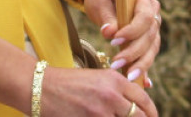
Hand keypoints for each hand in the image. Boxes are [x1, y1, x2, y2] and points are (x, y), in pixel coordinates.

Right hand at [39, 66, 157, 116]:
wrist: (39, 86)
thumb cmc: (67, 83)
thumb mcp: (96, 78)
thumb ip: (118, 89)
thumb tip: (138, 106)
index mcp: (115, 80)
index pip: (144, 100)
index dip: (151, 113)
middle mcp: (111, 95)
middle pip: (139, 116)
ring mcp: (100, 111)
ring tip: (107, 115)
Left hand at [81, 0, 161, 86]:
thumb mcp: (97, 0)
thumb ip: (105, 16)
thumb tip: (108, 33)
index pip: (145, 17)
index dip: (132, 31)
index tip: (114, 41)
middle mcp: (153, 10)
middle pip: (150, 35)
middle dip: (134, 52)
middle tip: (116, 64)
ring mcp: (153, 24)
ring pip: (152, 47)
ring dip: (140, 63)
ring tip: (126, 76)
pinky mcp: (149, 35)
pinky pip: (149, 53)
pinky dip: (144, 66)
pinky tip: (143, 83)